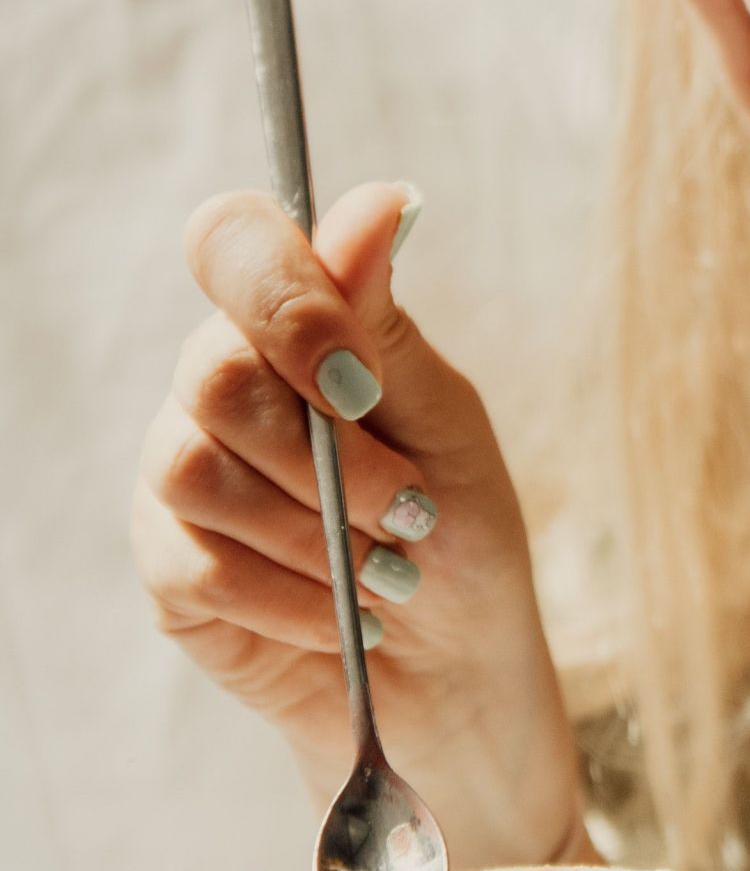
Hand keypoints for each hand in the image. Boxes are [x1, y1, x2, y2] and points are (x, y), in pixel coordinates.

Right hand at [131, 182, 581, 867]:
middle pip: (215, 374)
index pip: (232, 243)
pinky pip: (199, 564)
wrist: (454, 670)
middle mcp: (218, 385)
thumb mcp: (446, 421)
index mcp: (290, 325)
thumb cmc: (459, 530)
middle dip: (330, 458)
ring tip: (386, 572)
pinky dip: (294, 598)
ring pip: (198, 472)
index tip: (359, 381)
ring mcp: (181, 473)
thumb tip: (382, 199)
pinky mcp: (169, 566)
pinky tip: (344, 616)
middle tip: (410, 510)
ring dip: (315, 534)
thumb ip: (385, 322)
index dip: (283, 301)